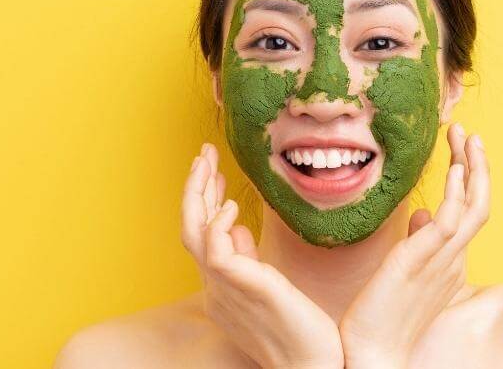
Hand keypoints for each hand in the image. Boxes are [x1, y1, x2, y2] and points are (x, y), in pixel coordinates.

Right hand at [181, 143, 343, 368]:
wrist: (312, 364)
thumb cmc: (297, 329)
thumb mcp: (268, 285)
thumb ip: (248, 257)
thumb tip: (237, 226)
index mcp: (221, 285)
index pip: (202, 234)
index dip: (205, 200)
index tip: (214, 172)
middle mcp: (215, 286)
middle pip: (190, 228)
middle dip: (195, 187)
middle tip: (203, 153)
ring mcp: (224, 288)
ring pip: (194, 233)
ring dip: (199, 192)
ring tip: (207, 162)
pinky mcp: (243, 288)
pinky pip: (215, 250)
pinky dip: (219, 223)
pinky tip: (232, 206)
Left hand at [338, 124, 490, 368]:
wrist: (374, 352)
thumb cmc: (384, 314)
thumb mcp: (405, 269)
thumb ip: (418, 240)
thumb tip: (421, 211)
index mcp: (449, 258)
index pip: (469, 209)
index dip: (470, 176)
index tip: (462, 147)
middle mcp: (452, 257)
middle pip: (479, 202)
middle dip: (477, 164)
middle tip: (468, 131)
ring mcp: (441, 260)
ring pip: (471, 207)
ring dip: (471, 168)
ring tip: (465, 136)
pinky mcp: (421, 263)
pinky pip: (448, 223)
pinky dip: (455, 194)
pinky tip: (453, 169)